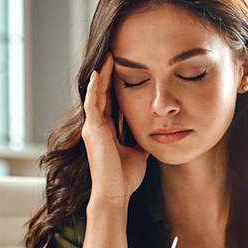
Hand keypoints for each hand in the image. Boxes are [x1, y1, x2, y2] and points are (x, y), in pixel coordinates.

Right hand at [82, 53, 148, 203]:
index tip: (123, 68)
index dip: (115, 85)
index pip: (110, 101)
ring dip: (100, 75)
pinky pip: (92, 104)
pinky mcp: (93, 130)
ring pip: (95, 94)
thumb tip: (154, 132)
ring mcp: (93, 128)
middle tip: (113, 53)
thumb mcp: (138, 153)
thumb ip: (141, 140)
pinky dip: (94, 88)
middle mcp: (96, 126)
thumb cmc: (124, 178)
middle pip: (101, 93)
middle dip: (107, 74)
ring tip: (107, 56)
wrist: (115, 193)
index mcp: (106, 131)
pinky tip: (98, 74)